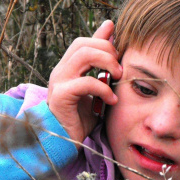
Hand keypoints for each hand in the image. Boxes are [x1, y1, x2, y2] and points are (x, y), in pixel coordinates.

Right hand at [47, 20, 121, 147]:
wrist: (65, 142)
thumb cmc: (80, 118)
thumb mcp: (95, 90)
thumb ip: (101, 73)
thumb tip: (113, 54)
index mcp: (67, 68)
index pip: (83, 42)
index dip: (101, 37)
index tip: (118, 40)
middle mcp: (60, 71)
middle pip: (83, 44)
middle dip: (107, 50)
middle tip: (120, 69)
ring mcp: (59, 82)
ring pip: (83, 55)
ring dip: (106, 63)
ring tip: (118, 77)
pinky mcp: (61, 95)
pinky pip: (85, 82)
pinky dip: (103, 89)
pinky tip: (112, 100)